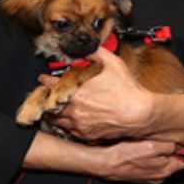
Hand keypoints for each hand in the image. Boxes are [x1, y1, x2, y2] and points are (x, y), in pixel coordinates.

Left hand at [41, 47, 156, 141]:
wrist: (140, 114)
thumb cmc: (128, 92)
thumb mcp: (113, 64)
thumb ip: (97, 53)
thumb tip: (89, 48)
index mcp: (77, 92)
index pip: (52, 85)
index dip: (46, 81)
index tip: (44, 79)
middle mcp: (75, 110)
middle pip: (51, 106)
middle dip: (48, 100)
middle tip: (47, 96)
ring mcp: (80, 124)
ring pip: (58, 121)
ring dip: (55, 114)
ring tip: (54, 110)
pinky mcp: (88, 135)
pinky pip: (71, 131)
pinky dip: (68, 125)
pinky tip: (70, 121)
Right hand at [95, 137, 183, 183]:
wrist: (103, 163)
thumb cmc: (125, 155)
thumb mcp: (151, 147)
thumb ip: (168, 146)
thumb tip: (179, 146)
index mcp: (165, 170)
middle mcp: (159, 176)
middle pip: (174, 162)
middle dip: (176, 152)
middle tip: (175, 140)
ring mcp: (149, 177)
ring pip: (162, 163)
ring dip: (163, 154)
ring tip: (158, 143)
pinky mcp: (139, 175)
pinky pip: (151, 165)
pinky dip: (152, 158)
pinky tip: (145, 149)